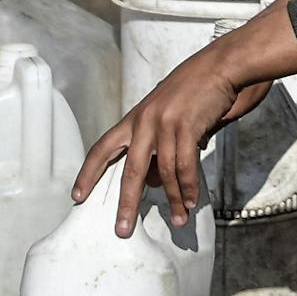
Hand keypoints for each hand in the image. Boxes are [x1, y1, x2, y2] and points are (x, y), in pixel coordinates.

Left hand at [79, 54, 274, 236]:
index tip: (77, 195)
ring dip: (174, 199)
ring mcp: (164, 123)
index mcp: (134, 119)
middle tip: (122, 229)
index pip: (102, 148)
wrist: (219, 66)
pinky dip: (189, 187)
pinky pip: (185, 165)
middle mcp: (143, 121)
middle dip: (125, 203)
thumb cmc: (195, 90)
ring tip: (178, 218)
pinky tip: (191, 201)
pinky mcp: (186, 125)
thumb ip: (160, 146)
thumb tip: (157, 180)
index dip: (88, 173)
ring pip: (164, 173)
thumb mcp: (168, 116)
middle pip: (129, 170)